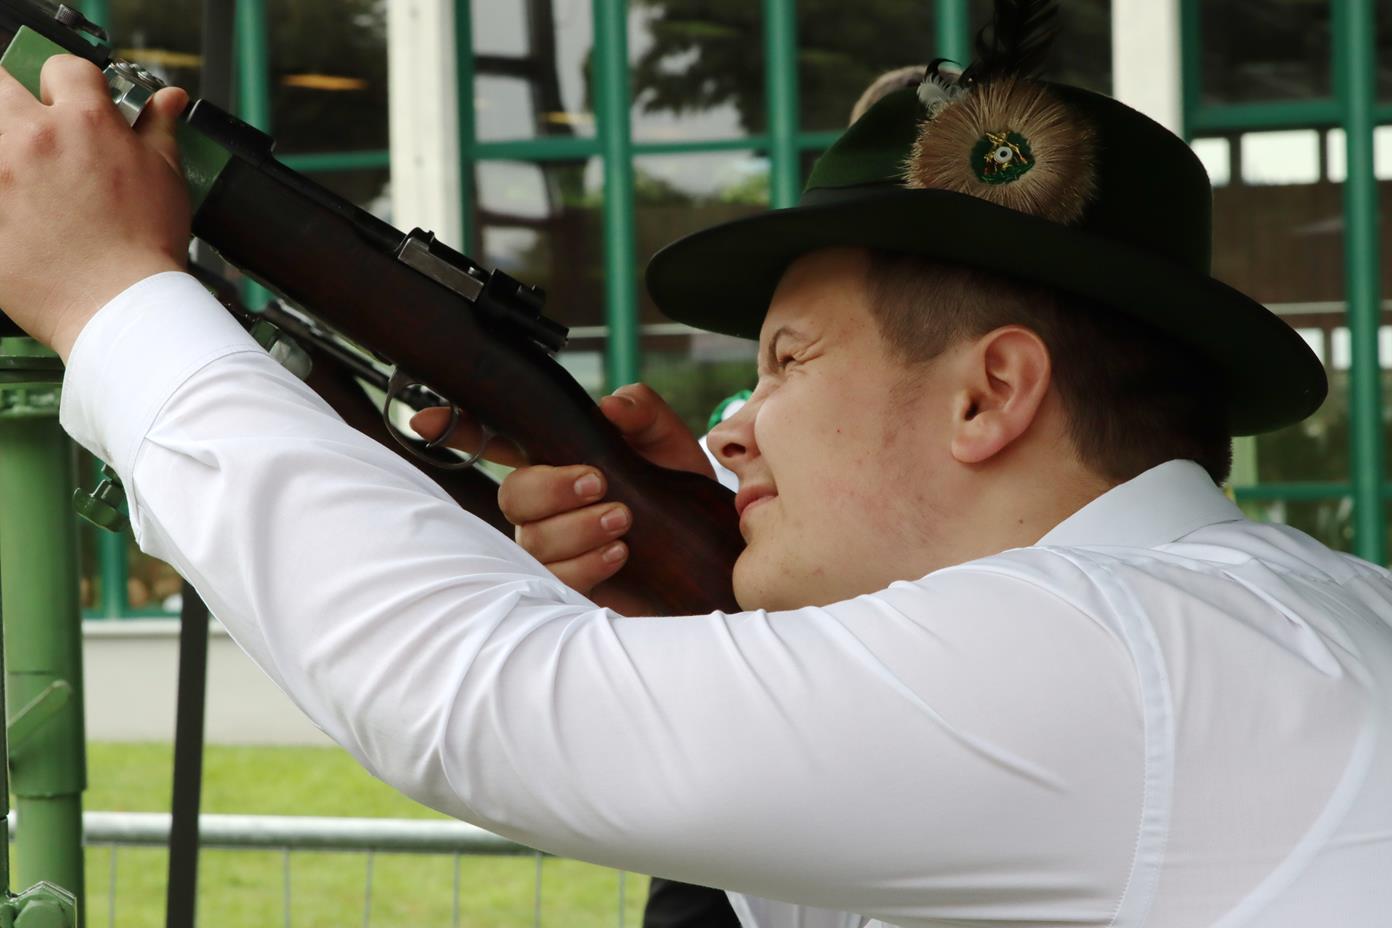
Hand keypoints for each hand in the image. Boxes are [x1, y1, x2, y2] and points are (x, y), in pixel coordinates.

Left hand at [0, 55, 190, 358]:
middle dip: (16, 98)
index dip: (71, 85)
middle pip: (1, 82)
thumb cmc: (144, 249)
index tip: (72, 104)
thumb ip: (158, 129)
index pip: (64, 68)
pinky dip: (2, 193)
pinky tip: (18, 212)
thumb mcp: (165, 179)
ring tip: (25, 175)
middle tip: (32, 132)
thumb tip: (168, 99)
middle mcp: (33, 137)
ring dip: (7, 146)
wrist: (120, 307)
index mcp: (86, 123)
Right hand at [410, 384, 713, 614]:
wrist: (716, 555)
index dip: (459, 429)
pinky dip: (586, 562)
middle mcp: (547, 506)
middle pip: (512, 495)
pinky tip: (619, 551)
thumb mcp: (668, 443)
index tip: (427, 418)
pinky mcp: (570, 587)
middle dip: (550, 487)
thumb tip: (609, 406)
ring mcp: (555, 547)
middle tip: (598, 482)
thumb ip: (641, 413)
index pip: (497, 441)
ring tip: (624, 520)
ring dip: (576, 527)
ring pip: (531, 539)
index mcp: (558, 459)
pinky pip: (553, 579)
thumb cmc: (682, 494)